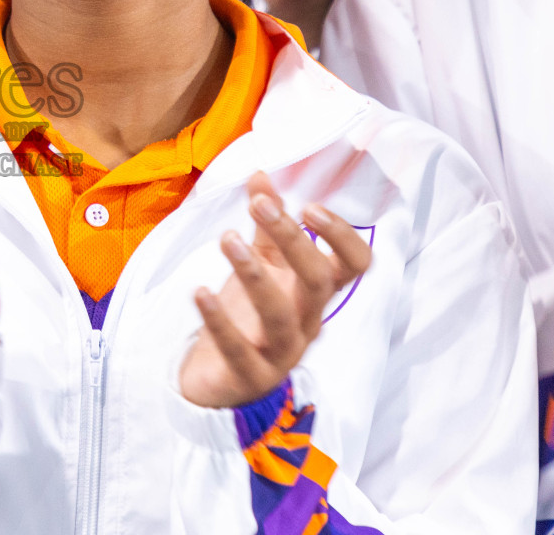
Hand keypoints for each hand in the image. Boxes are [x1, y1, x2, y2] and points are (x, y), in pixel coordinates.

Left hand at [179, 173, 370, 408]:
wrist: (216, 379)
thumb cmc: (246, 316)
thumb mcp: (259, 264)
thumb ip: (262, 224)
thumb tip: (261, 175)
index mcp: (313, 292)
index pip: (353, 266)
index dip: (341, 237)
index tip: (310, 207)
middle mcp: (307, 322)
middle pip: (318, 282)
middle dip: (293, 241)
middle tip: (259, 205)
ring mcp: (281, 353)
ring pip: (280, 315)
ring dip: (253, 274)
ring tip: (226, 239)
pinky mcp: (249, 376)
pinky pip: (238, 350)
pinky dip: (219, 320)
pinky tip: (200, 292)